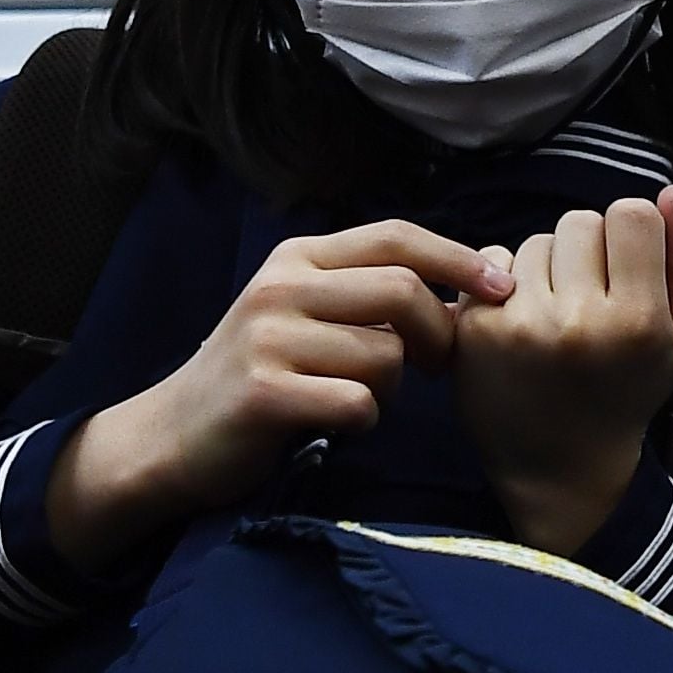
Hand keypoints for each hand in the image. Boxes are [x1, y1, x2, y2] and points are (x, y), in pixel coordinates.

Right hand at [47, 220, 508, 572]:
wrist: (171, 436)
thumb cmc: (262, 374)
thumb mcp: (308, 313)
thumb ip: (375, 295)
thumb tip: (475, 289)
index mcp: (298, 257)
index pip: (397, 236)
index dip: (458, 257)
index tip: (501, 286)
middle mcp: (281, 286)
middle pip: (402, 290)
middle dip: (437, 331)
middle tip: (437, 366)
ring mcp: (268, 338)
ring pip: (386, 354)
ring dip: (390, 387)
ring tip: (354, 396)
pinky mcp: (264, 393)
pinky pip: (358, 403)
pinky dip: (364, 420)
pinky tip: (334, 423)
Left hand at [454, 187, 672, 553]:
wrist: (560, 466)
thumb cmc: (631, 391)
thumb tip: (671, 193)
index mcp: (639, 321)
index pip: (633, 213)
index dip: (632, 235)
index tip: (627, 273)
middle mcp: (580, 323)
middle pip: (581, 221)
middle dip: (587, 252)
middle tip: (590, 302)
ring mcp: (522, 326)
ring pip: (536, 241)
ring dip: (547, 267)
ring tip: (556, 317)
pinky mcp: (476, 332)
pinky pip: (492, 262)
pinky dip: (507, 284)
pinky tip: (521, 324)